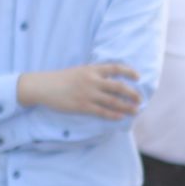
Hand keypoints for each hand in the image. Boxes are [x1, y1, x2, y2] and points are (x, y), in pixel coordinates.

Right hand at [18, 63, 141, 118]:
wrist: (43, 86)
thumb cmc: (62, 79)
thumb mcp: (80, 71)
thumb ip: (95, 74)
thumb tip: (111, 80)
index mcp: (92, 69)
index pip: (115, 68)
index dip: (129, 72)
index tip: (138, 77)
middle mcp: (92, 81)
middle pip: (118, 87)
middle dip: (132, 93)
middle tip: (140, 99)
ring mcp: (88, 94)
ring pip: (113, 101)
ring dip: (126, 107)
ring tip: (135, 110)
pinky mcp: (82, 106)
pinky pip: (102, 112)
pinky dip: (113, 115)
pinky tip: (120, 117)